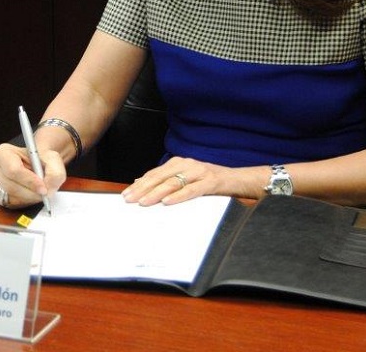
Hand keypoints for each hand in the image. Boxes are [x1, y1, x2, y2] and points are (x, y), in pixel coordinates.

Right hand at [0, 142, 65, 208]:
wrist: (36, 165)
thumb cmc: (39, 160)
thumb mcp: (52, 159)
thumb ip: (54, 171)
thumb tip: (48, 186)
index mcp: (2, 152)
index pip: (13, 170)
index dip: (29, 181)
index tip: (43, 187)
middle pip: (11, 186)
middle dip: (31, 192)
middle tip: (44, 192)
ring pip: (11, 197)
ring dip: (28, 198)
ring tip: (38, 190)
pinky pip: (10, 204)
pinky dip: (24, 202)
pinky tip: (30, 193)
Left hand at [121, 156, 237, 205]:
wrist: (239, 180)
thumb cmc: (211, 182)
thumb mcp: (187, 180)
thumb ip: (167, 181)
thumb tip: (142, 182)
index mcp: (179, 163)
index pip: (154, 174)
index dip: (139, 184)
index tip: (126, 194)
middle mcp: (187, 164)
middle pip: (160, 177)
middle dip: (142, 189)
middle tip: (129, 199)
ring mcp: (199, 172)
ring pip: (173, 183)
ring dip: (156, 193)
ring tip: (143, 202)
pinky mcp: (211, 182)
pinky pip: (192, 190)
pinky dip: (178, 196)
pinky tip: (167, 202)